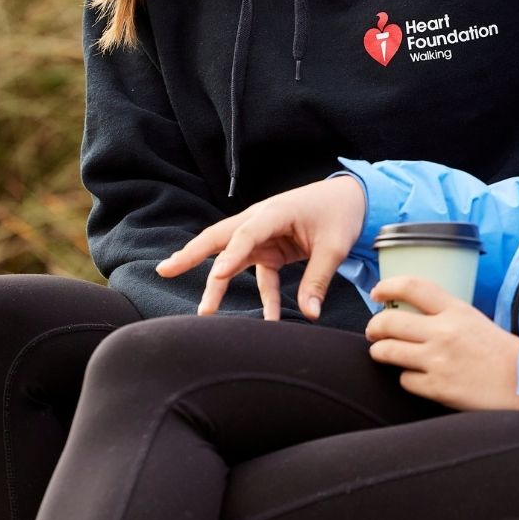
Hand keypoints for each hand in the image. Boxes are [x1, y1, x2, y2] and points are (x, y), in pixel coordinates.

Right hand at [156, 176, 366, 318]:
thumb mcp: (334, 246)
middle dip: (192, 254)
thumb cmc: (341, 214)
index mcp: (274, 212)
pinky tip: (267, 321)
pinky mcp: (272, 249)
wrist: (352, 198)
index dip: (231, 255)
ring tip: (203, 310)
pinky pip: (261, 275)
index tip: (217, 275)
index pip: (246, 234)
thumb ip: (318, 279)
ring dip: (217, 282)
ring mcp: (264, 235)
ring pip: (232, 258)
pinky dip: (263, 297)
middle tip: (165, 270)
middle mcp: (261, 221)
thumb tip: (310, 314)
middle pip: (220, 238)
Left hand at [365, 277, 518, 411]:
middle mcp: (444, 332)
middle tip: (374, 331)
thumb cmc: (502, 353)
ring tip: (383, 352)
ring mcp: (438, 361)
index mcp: (456, 310)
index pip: (413, 286)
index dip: (388, 286)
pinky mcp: (437, 388)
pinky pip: (404, 380)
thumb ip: (446, 315)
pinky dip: (406, 379)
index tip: (378, 292)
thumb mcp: (475, 320)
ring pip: (387, 351)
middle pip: (388, 322)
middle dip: (373, 327)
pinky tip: (416, 377)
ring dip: (380, 352)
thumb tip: (414, 314)